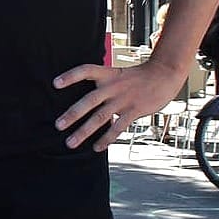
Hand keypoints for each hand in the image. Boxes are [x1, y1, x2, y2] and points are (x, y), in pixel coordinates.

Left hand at [52, 60, 186, 151]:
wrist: (164, 75)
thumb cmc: (138, 77)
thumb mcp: (118, 74)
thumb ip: (103, 84)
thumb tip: (85, 99)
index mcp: (108, 75)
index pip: (85, 70)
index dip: (70, 76)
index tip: (55, 83)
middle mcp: (113, 86)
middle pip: (89, 100)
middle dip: (72, 114)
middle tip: (58, 126)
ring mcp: (124, 99)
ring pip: (100, 117)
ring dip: (84, 131)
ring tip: (70, 143)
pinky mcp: (134, 110)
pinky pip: (117, 127)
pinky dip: (106, 139)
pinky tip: (96, 148)